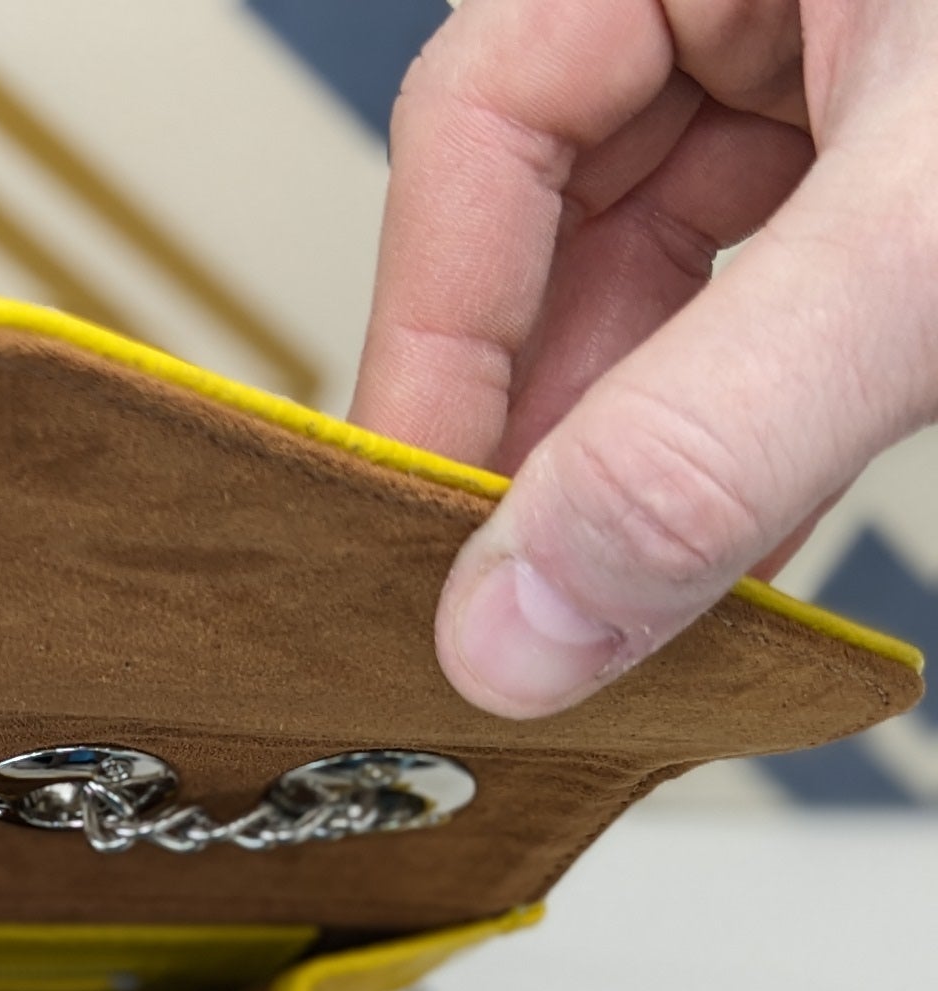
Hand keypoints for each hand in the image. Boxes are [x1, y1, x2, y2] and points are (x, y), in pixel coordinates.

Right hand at [353, 0, 937, 715]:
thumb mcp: (925, 232)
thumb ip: (721, 425)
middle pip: (556, 220)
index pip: (477, 130)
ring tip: (621, 595)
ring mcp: (823, 54)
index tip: (417, 532)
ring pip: (664, 271)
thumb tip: (519, 621)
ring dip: (648, 444)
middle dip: (552, 421)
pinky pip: (770, 295)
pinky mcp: (890, 143)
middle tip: (521, 598)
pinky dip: (747, 422)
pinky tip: (732, 542)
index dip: (433, 345)